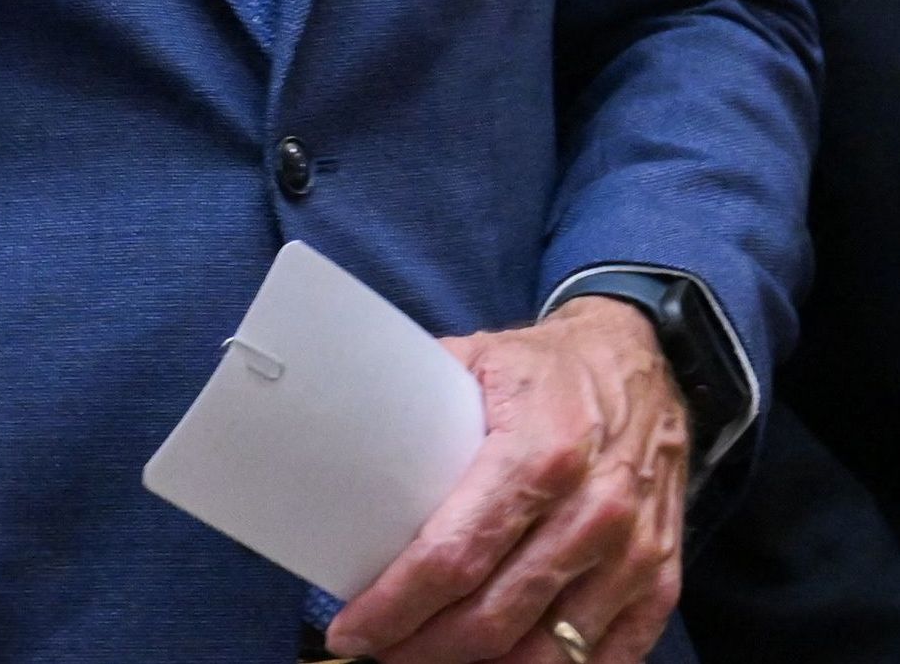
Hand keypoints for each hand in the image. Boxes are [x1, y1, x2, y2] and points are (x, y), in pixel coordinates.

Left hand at [328, 296, 689, 663]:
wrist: (645, 364)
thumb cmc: (545, 369)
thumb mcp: (473, 362)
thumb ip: (414, 406)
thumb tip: (334, 437)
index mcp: (538, 456)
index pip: (454, 556)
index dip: (397, 605)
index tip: (350, 627)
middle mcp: (593, 514)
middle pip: (494, 616)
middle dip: (424, 647)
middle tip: (377, 650)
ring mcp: (633, 556)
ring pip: (547, 650)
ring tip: (427, 658)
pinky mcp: (661, 582)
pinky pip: (608, 656)